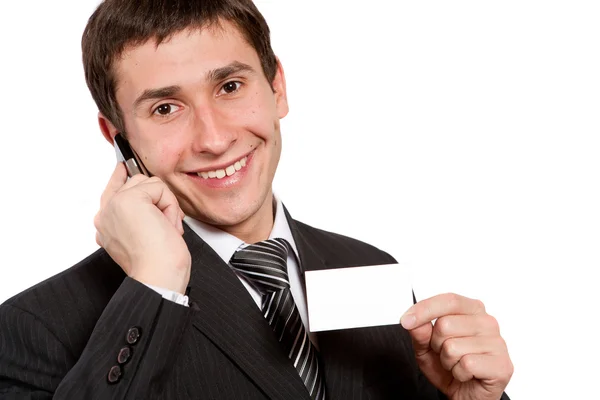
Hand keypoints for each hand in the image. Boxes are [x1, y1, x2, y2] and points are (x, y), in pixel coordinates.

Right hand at [94, 162, 190, 293]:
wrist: (158, 276)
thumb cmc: (157, 264)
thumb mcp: (143, 236)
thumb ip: (138, 215)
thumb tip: (150, 197)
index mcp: (105, 223)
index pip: (111, 191)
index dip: (119, 177)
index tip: (123, 166)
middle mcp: (106, 213)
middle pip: (137, 182)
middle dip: (159, 200)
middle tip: (164, 227)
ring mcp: (115, 204)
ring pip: (150, 183)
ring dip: (166, 205)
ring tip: (164, 228)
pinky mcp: (130, 198)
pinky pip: (160, 187)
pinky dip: (170, 206)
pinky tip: (166, 226)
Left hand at [400, 293, 512, 399]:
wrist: (467, 396)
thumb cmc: (449, 368)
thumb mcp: (426, 348)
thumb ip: (419, 333)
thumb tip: (413, 321)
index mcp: (472, 310)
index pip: (448, 300)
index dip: (424, 309)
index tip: (406, 320)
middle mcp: (488, 322)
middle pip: (445, 324)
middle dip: (437, 344)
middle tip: (446, 354)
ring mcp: (497, 343)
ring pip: (453, 347)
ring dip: (447, 361)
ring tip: (457, 365)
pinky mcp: (502, 365)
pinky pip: (467, 364)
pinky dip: (459, 373)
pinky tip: (467, 374)